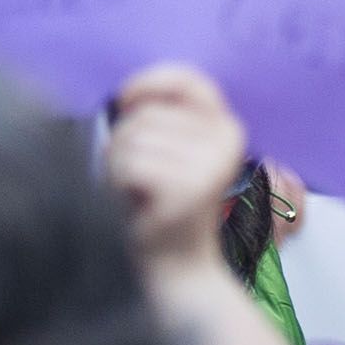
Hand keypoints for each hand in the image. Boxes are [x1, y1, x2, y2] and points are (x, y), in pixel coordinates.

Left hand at [106, 66, 253, 274]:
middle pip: (145, 114)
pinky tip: (135, 201)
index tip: (125, 102)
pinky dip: (118, 182)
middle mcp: (226, 141)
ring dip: (118, 164)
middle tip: (137, 177)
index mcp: (226, 128)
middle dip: (124, 142)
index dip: (147, 83)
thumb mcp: (171, 150)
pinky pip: (128, 165)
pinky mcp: (188, 188)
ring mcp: (209, 165)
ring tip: (136, 190)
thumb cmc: (162, 202)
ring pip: (132, 138)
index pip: (186, 79)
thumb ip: (162, 116)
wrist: (177, 265)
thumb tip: (129, 94)